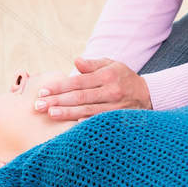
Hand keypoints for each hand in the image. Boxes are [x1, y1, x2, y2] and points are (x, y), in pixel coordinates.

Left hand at [34, 57, 151, 119]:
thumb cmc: (124, 78)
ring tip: (51, 114)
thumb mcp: (111, 65)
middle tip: (39, 105)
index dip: (60, 87)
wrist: (148, 95)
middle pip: (80, 97)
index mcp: (107, 76)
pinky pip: (100, 122)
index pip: (78, 81)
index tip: (43, 91)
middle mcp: (111, 91)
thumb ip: (93, 64)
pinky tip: (73, 126)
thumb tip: (76, 60)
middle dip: (58, 101)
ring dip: (68, 113)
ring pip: (88, 110)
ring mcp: (116, 106)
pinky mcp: (118, 118)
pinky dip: (86, 124)